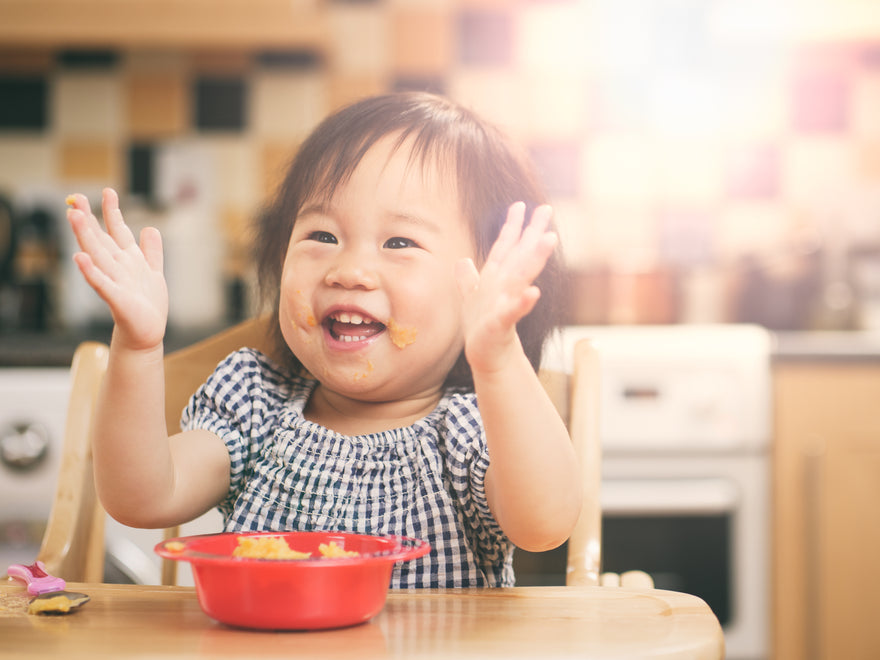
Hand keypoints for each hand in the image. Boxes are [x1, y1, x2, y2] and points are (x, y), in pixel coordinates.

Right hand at [67, 188, 167, 349]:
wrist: (147, 332)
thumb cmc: (147, 304)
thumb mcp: (154, 272)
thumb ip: (152, 251)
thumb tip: (150, 228)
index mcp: (127, 259)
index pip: (116, 231)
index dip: (112, 211)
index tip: (108, 191)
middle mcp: (117, 267)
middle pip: (100, 239)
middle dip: (88, 219)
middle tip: (75, 198)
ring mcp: (115, 282)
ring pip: (98, 255)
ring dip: (86, 237)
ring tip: (75, 217)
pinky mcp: (117, 299)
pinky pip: (102, 284)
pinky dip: (91, 272)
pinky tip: (80, 259)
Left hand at [456, 202, 557, 375]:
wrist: (486, 354)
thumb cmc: (481, 327)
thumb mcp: (470, 297)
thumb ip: (468, 278)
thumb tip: (462, 261)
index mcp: (498, 277)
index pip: (507, 246)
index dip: (512, 225)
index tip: (520, 204)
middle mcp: (506, 286)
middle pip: (521, 255)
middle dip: (533, 233)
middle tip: (547, 210)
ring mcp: (507, 302)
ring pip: (522, 276)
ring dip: (535, 258)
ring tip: (549, 239)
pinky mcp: (502, 323)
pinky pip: (513, 310)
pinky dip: (522, 301)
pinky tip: (533, 292)